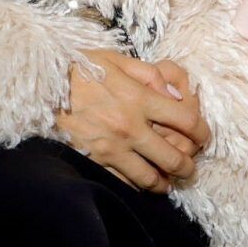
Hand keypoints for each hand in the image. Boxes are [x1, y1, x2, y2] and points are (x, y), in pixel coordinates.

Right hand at [56, 50, 211, 193]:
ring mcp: (113, 148)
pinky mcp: (96, 162)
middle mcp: (130, 126)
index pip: (185, 120)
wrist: (43, 86)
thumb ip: (150, 74)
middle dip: (188, 166)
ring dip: (165, 182)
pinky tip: (143, 184)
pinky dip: (137, 186)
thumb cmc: (81, 68)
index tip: (204, 137)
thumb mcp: (118, 60)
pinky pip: (124, 182)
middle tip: (191, 167)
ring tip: (170, 182)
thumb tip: (176, 92)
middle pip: (173, 156)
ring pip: (150, 177)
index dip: (202, 131)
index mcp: (139, 98)